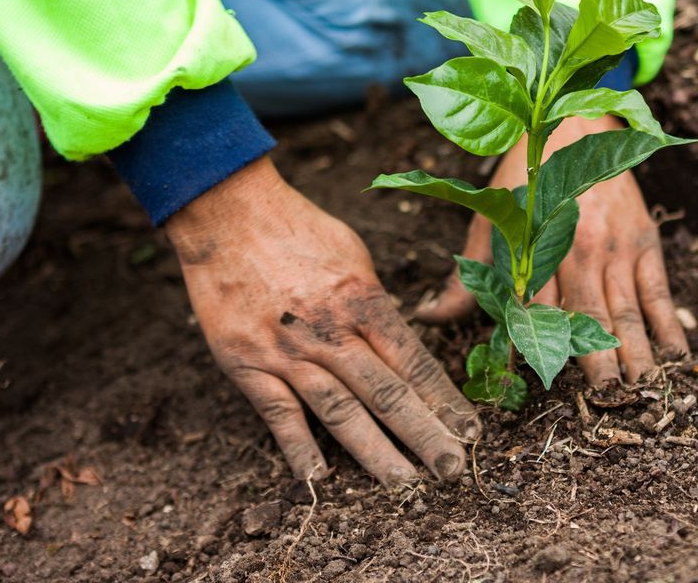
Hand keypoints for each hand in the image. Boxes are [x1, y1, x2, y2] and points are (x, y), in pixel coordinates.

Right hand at [166, 157, 478, 483]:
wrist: (227, 214)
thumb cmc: (298, 229)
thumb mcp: (354, 255)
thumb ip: (375, 302)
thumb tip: (399, 338)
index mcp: (363, 301)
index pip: (414, 362)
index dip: (445, 401)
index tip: (470, 432)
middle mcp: (331, 332)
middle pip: (387, 394)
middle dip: (425, 435)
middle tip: (452, 470)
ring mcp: (288, 352)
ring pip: (340, 412)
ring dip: (375, 452)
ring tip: (404, 484)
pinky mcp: (247, 364)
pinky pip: (278, 414)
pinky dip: (299, 448)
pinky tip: (319, 479)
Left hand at [417, 115, 688, 384]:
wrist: (573, 121)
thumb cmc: (524, 180)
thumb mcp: (489, 221)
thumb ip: (466, 276)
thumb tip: (428, 318)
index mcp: (535, 249)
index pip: (534, 310)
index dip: (538, 348)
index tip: (542, 384)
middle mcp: (577, 251)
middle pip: (587, 316)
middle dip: (598, 360)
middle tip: (608, 400)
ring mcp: (616, 248)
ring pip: (627, 309)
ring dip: (637, 351)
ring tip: (644, 388)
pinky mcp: (644, 241)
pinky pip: (659, 290)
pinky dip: (669, 323)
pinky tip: (677, 354)